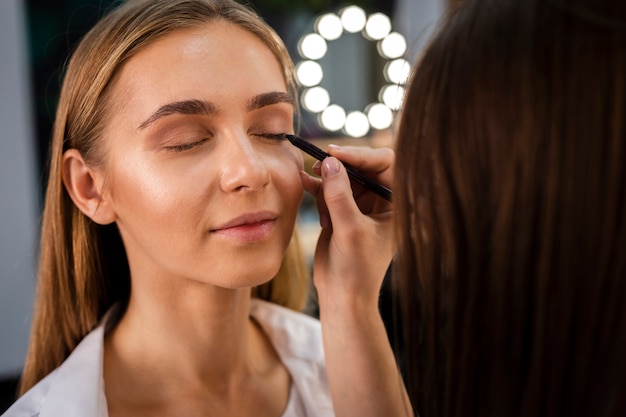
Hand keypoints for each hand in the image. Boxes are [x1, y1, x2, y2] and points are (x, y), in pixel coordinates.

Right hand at [300, 144, 394, 309]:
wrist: (342, 296)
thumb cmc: (356, 269)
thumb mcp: (350, 229)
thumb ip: (339, 196)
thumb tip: (330, 163)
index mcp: (396, 204)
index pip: (386, 165)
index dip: (361, 156)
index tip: (336, 154)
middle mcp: (381, 202)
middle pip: (363, 167)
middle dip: (341, 164)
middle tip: (320, 161)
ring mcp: (361, 206)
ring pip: (344, 177)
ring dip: (327, 176)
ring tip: (311, 178)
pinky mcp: (342, 213)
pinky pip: (330, 190)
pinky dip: (317, 187)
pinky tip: (304, 182)